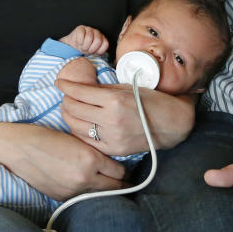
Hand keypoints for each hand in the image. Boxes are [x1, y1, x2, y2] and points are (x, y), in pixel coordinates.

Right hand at [0, 123, 126, 200]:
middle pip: (114, 187)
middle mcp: (84, 177)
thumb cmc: (47, 137)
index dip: (124, 170)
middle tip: (126, 181)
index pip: (120, 171)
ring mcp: (72, 190)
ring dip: (104, 189)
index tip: (126, 169)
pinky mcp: (61, 197)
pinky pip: (81, 196)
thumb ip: (95, 152)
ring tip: (108, 184)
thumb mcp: (77, 139)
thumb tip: (110, 162)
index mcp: (90, 159)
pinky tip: (85, 185)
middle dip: (121, 184)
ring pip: (99, 194)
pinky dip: (86, 191)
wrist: (19, 148)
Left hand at [58, 79, 195, 155]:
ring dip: (69, 116)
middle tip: (66, 95)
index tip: (60, 82)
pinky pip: (88, 141)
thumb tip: (81, 86)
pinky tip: (80, 124)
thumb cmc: (152, 101)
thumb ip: (103, 89)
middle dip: (65, 100)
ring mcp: (111, 137)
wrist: (172, 124)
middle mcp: (111, 120)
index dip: (66, 85)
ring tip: (70, 109)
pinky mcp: (114, 150)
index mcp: (114, 100)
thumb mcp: (127, 87)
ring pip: (77, 127)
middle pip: (74, 109)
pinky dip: (80, 132)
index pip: (80, 92)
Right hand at [59, 25, 108, 54]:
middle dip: (91, 49)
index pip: (105, 44)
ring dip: (84, 46)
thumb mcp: (93, 53)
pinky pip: (81, 35)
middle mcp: (97, 32)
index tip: (94, 53)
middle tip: (87, 50)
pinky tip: (79, 43)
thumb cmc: (84, 49)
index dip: (99, 51)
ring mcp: (89, 29)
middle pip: (98, 41)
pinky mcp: (81, 28)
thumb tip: (101, 59)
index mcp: (102, 38)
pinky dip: (79, 42)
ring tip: (83, 47)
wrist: (73, 46)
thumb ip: (99, 53)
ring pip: (89, 38)